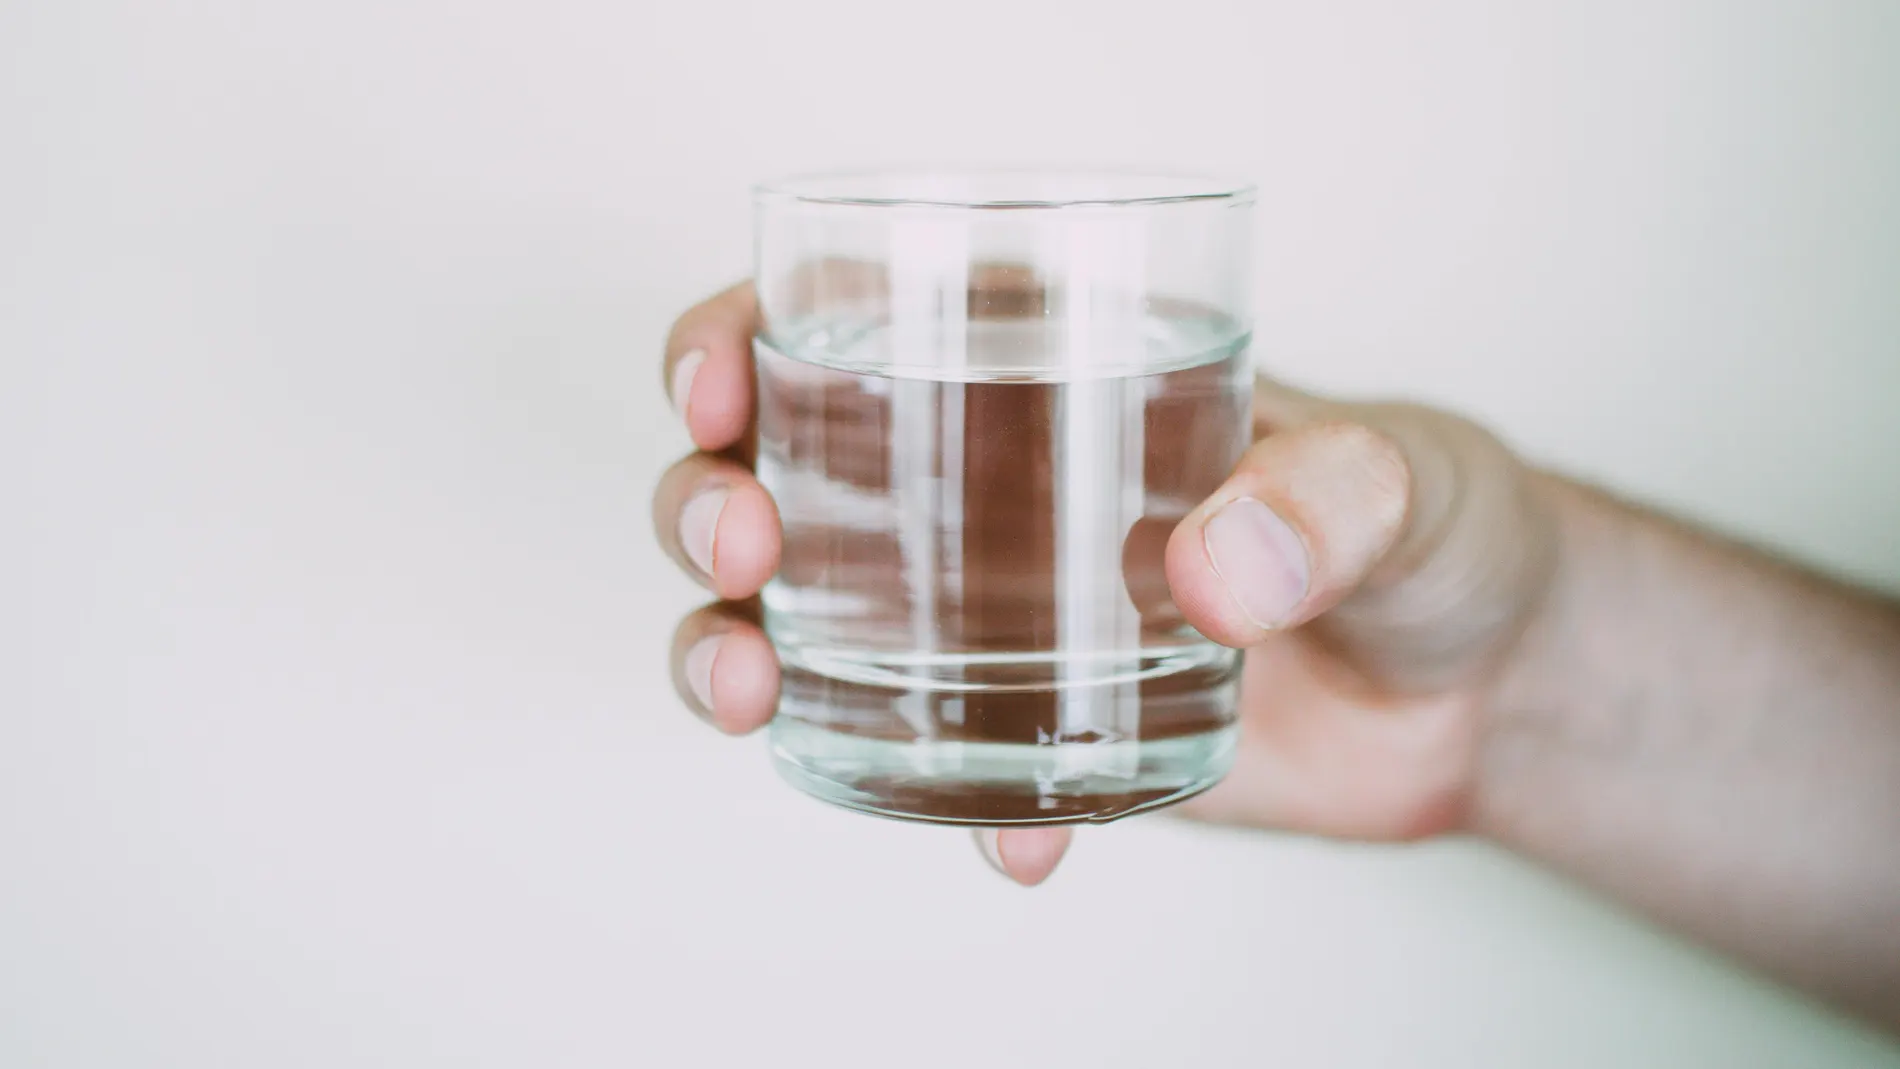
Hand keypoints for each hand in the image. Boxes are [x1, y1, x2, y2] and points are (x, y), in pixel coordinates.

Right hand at [654, 281, 1558, 884]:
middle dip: (706, 497)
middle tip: (741, 540)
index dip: (740, 337)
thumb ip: (1327, 498)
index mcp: (1051, 369)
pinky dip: (936, 804)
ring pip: (799, 617)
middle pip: (774, 469)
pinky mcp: (1036, 726)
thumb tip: (1217, 562)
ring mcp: (997, 614)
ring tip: (750, 688)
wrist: (1483, 692)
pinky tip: (1006, 842)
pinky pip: (931, 761)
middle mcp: (991, 485)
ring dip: (732, 647)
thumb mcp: (1402, 480)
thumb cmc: (1437, 528)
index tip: (718, 388)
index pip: (850, 317)